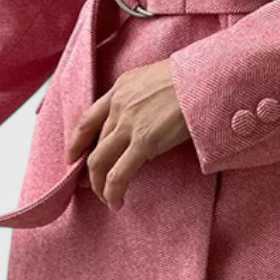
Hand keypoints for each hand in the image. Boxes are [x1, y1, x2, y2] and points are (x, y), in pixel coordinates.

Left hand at [65, 58, 190, 210]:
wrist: (205, 77)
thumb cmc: (194, 76)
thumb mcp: (158, 77)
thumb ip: (146, 95)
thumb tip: (152, 111)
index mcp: (122, 87)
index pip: (90, 117)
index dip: (78, 140)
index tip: (73, 155)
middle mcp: (119, 105)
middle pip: (94, 143)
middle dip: (88, 168)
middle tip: (88, 184)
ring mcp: (129, 124)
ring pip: (99, 161)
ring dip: (98, 184)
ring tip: (105, 199)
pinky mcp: (144, 142)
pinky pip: (118, 174)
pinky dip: (113, 192)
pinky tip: (116, 202)